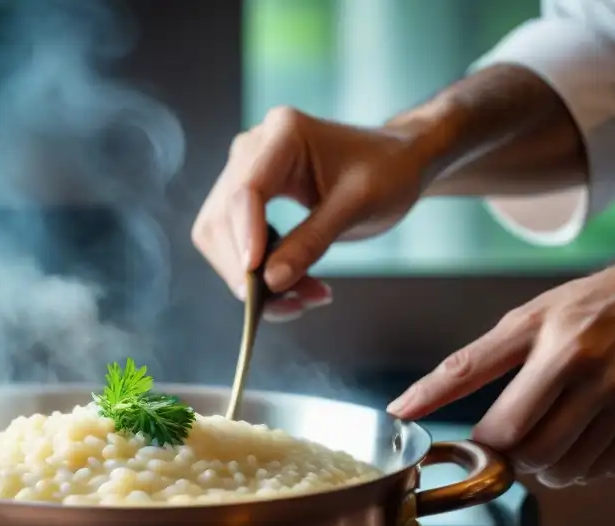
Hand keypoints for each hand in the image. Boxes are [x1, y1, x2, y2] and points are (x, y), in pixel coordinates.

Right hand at [191, 106, 434, 319]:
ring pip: (218, 237)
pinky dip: (256, 274)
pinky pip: (232, 243)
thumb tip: (271, 281)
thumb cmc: (387, 171)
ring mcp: (244, 173)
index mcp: (283, 133)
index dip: (245, 236)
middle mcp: (253, 148)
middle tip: (291, 303)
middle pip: (222, 218)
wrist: (396, 162)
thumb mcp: (357, 206)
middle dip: (247, 269)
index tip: (254, 278)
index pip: (247, 190)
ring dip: (249, 278)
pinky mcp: (244, 200)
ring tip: (300, 299)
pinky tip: (292, 288)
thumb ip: (312, 241)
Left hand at [388, 260, 614, 487]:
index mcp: (562, 352)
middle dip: (513, 456)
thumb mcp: (525, 323)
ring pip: (570, 472)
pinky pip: (605, 471)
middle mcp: (603, 381)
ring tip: (549, 431)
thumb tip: (402, 408)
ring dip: (549, 466)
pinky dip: (586, 463)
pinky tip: (585, 433)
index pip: (506, 429)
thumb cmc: (589, 307)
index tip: (472, 443)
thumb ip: (464, 369)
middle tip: (512, 434)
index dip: (481, 445)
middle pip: (535, 457)